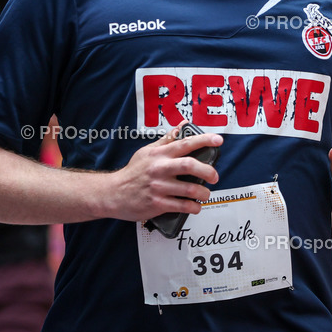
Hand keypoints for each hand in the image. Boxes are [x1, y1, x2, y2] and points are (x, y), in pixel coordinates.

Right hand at [108, 123, 222, 221]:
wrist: (113, 193)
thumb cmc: (133, 171)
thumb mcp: (148, 151)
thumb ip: (167, 139)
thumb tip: (183, 125)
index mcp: (160, 154)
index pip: (185, 143)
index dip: (204, 140)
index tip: (218, 140)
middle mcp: (160, 169)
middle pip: (190, 166)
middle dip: (208, 171)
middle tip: (215, 176)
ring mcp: (159, 187)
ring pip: (190, 189)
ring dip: (204, 193)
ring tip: (205, 194)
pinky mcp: (157, 204)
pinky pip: (182, 206)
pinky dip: (193, 207)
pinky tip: (195, 206)